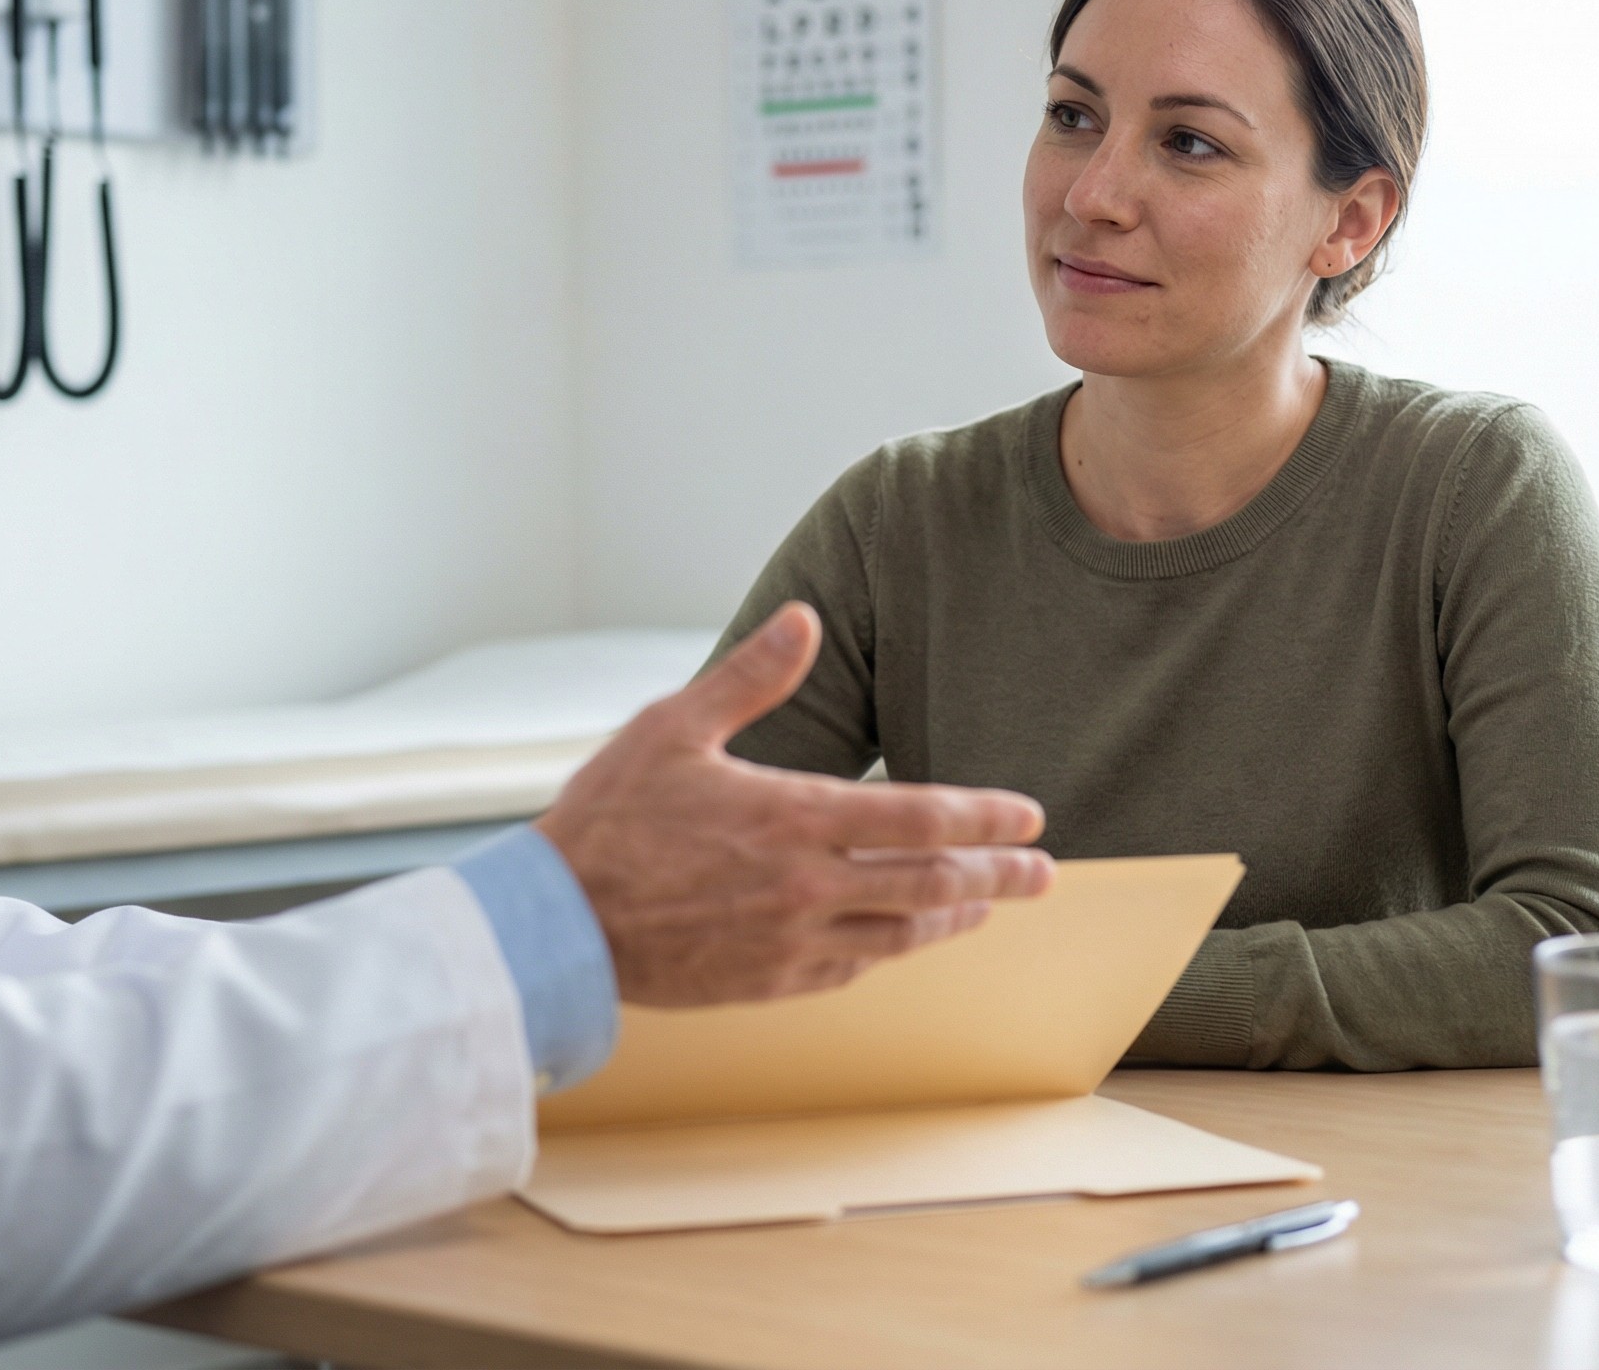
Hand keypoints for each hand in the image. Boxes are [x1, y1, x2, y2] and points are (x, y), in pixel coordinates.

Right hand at [536, 602, 1053, 1005]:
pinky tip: (904, 938)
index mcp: (792, 816)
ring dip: (955, 917)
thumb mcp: (672, 727)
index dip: (984, 816)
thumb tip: (806, 617)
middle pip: (933, 883)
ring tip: (988, 906)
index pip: (919, 817)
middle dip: (998, 876)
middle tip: (1042, 873)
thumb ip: (751, 675)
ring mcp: (791, 940)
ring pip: (902, 932)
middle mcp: (805, 885)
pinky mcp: (770, 980)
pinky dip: (892, 948)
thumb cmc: (609, 818)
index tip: (1028, 815)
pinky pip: (853, 966)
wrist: (556, 926)